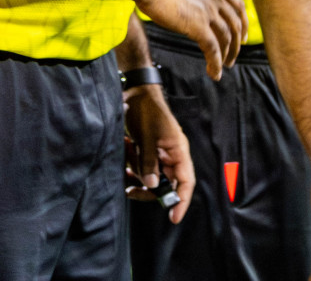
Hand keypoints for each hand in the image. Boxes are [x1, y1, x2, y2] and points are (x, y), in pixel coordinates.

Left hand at [123, 85, 195, 222]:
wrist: (137, 93)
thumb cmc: (148, 110)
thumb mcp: (148, 135)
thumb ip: (149, 161)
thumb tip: (151, 185)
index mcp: (179, 152)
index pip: (186, 182)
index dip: (182, 201)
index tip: (173, 218)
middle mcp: (171, 156)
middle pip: (165, 184)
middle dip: (148, 188)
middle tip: (130, 190)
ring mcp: (159, 155)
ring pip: (150, 177)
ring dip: (136, 173)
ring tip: (126, 158)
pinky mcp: (147, 152)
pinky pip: (141, 168)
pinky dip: (132, 166)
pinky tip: (125, 152)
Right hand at [137, 0, 246, 79]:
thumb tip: (193, 8)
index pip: (238, 4)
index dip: (244, 22)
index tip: (243, 35)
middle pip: (236, 24)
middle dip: (237, 43)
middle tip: (233, 56)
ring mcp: (207, 12)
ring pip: (227, 38)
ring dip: (227, 55)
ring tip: (224, 67)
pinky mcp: (198, 26)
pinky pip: (213, 49)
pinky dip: (216, 63)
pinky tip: (214, 72)